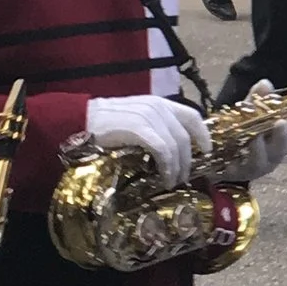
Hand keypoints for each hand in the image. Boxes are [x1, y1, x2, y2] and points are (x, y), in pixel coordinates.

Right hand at [83, 95, 212, 183]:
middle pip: (185, 136)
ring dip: (177, 168)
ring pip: (176, 145)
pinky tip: (163, 179)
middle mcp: (158, 107)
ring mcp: (149, 117)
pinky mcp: (139, 129)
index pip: (192, 116)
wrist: (79, 120)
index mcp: (160, 103)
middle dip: (188, 160)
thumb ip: (154, 127)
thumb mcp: (136, 119)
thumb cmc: (105, 123)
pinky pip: (162, 150)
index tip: (207, 151)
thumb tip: (171, 149)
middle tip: (184, 177)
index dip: (203, 134)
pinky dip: (167, 167)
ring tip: (172, 182)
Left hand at [233, 82, 286, 181]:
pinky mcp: (235, 174)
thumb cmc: (239, 133)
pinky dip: (239, 160)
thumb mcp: (248, 114)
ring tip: (258, 135)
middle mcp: (271, 156)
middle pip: (282, 149)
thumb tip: (265, 83)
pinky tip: (239, 148)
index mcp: (279, 141)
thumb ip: (257, 101)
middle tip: (282, 122)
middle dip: (284, 136)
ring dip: (261, 148)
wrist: (214, 156)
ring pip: (263, 161)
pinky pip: (240, 168)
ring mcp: (254, 167)